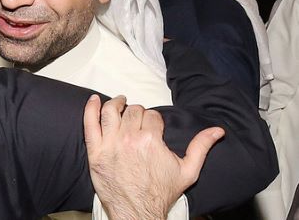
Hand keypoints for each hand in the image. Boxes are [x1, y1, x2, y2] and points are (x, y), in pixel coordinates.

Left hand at [84, 95, 224, 219]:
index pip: (152, 115)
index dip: (153, 119)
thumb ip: (201, 147)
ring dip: (116, 104)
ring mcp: (110, 144)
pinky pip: (89, 124)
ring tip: (119, 103)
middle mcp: (130, 139)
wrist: (138, 213)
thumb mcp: (188, 171)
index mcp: (151, 140)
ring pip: (111, 112)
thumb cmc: (161, 193)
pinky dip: (90, 108)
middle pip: (133, 111)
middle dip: (137, 112)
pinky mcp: (95, 152)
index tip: (152, 126)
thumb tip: (217, 130)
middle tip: (137, 119)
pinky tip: (94, 100)